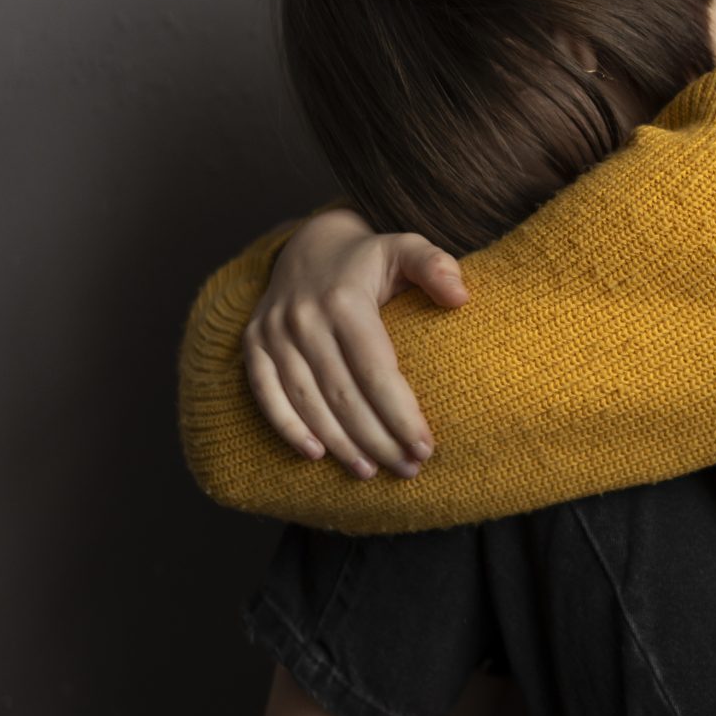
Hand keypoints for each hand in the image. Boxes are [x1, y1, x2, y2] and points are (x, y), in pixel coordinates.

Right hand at [241, 205, 469, 477]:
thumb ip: (435, 265)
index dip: (400, 413)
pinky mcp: (253, 344)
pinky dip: (287, 427)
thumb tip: (461, 296)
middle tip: (408, 469)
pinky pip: (265, 393)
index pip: (375, 370)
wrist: (309, 244)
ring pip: (307, 401)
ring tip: (371, 471)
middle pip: (343, 394)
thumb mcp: (404, 248)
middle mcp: (304, 317)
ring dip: (339, 443)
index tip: (425, 447)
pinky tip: (315, 455)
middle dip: (378, 439)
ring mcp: (274, 332)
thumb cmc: (368, 259)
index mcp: (345, 300)